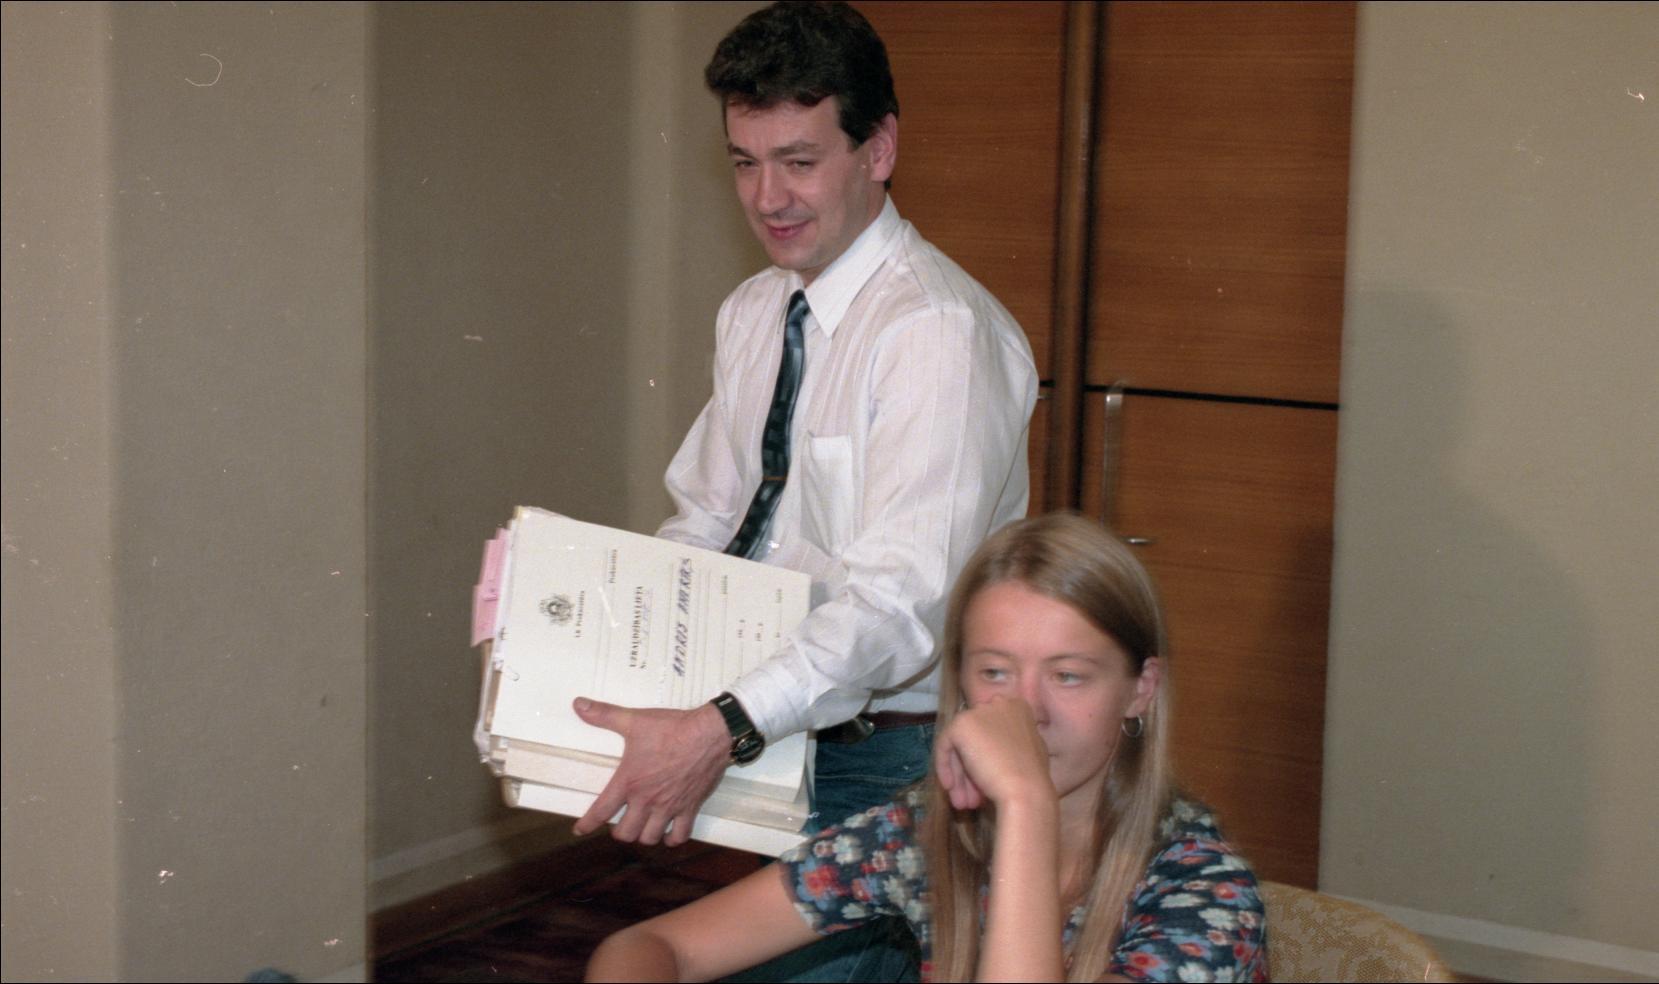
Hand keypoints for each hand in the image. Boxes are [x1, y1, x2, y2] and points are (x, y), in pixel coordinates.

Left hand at [570, 699, 730, 845]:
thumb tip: (578, 704)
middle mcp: (647, 800)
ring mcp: (670, 807)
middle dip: (619, 831)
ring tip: (641, 827)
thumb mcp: (634, 720)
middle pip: (626, 833)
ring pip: (650, 838)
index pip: (602, 811)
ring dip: (643, 836)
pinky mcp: (690, 807)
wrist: (710, 734)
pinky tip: (667, 833)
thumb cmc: (672, 728)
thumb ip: (603, 715)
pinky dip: (672, 839)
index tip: (580, 830)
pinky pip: (680, 835)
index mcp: (630, 782)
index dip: (588, 824)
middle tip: (619, 823)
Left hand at [933, 697, 1054, 812]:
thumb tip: (999, 749)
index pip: (992, 731)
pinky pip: (946, 746)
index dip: (987, 758)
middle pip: (976, 738)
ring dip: (961, 776)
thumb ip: (1013, 742)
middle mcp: (998, 703)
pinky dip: (946, 767)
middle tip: (970, 798)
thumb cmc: (1033, 776)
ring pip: (961, 745)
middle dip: (971, 771)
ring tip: (963, 803)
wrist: (1026, 789)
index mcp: (1017, 708)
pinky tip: (952, 789)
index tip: (985, 781)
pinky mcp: (961, 724)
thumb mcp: (1031, 751)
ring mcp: (979, 712)